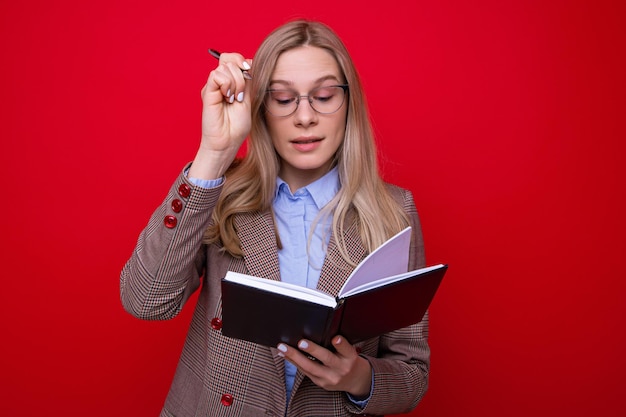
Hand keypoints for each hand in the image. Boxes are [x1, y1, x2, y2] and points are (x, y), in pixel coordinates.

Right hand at [189, 52, 252, 179]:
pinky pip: (216, 75)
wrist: (227, 141)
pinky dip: (227, 85)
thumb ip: (248, 81)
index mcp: (231, 82)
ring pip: (226, 66)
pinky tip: (227, 98)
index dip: (244, 63)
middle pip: (230, 59)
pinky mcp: (207, 91)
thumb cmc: (237, 125)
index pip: (235, 59)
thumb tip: (249, 63)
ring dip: (236, 83)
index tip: (250, 76)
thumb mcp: (249, 99)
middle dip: (242, 75)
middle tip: (241, 95)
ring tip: (234, 99)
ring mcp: (213, 86)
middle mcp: (221, 81)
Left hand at [277, 335, 371, 398]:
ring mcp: (330, 377)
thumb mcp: (349, 351)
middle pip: (326, 358)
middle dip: (312, 350)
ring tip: (283, 347)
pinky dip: (293, 362)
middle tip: (301, 342)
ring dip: (294, 356)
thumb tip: (317, 329)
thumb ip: (338, 343)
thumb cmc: (348, 359)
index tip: (335, 339)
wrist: (354, 380)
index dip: (341, 344)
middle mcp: (341, 368)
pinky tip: (284, 354)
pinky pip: (304, 371)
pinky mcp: (320, 383)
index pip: (347, 349)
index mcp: (350, 357)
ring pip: (310, 367)